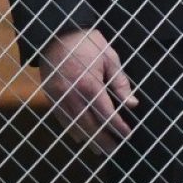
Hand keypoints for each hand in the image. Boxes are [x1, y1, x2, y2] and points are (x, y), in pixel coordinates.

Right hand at [39, 28, 138, 154]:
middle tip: (114, 149)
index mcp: (89, 84)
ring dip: (88, 140)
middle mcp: (73, 95)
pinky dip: (73, 131)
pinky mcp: (50, 97)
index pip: (106, 114)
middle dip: (103, 140)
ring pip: (74, 127)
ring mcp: (59, 98)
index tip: (127, 135)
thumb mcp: (108, 56)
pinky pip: (62, 120)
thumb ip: (120, 81)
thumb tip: (132, 103)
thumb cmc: (87, 43)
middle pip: (89, 126)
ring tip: (100, 149)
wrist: (57, 33)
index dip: (118, 127)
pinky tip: (81, 137)